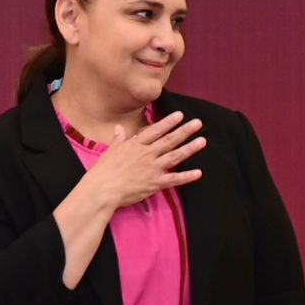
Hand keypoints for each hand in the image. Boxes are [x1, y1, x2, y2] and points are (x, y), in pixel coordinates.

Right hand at [81, 111, 205, 209]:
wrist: (102, 189)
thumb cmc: (103, 171)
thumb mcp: (110, 151)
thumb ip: (118, 139)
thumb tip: (118, 128)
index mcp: (135, 146)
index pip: (155, 130)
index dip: (169, 122)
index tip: (180, 115)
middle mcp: (146, 154)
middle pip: (169, 140)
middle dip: (184, 131)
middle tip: (198, 123)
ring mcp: (152, 168)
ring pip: (174, 156)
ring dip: (189, 148)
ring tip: (202, 141)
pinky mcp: (154, 183)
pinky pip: (174, 179)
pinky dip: (187, 177)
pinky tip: (198, 173)